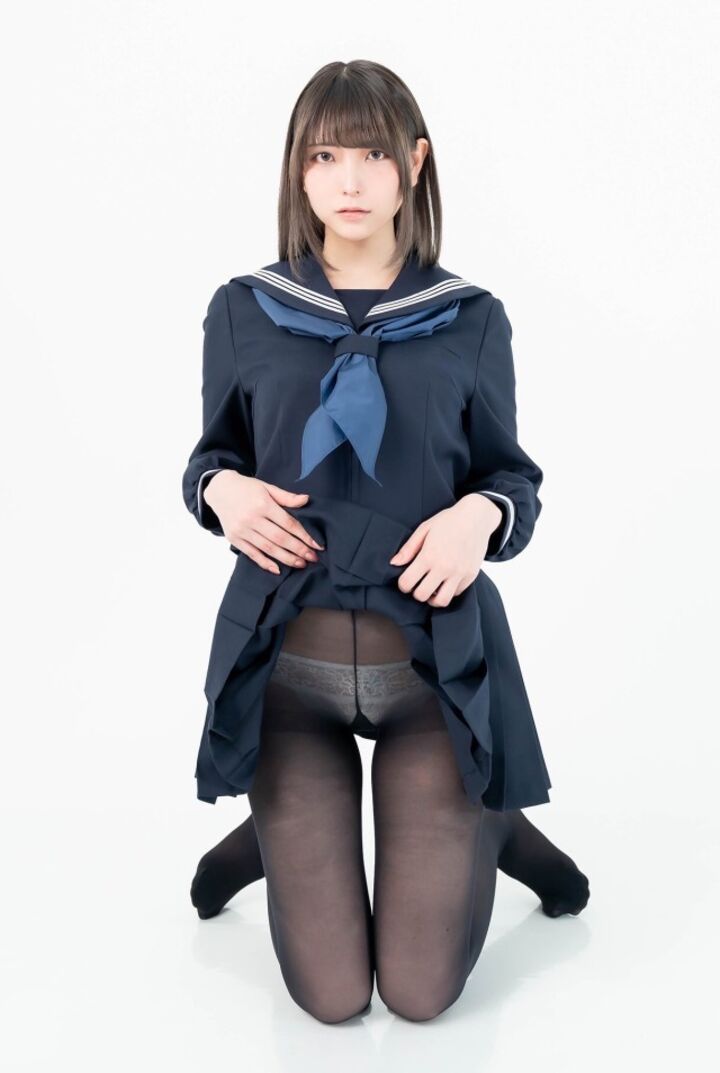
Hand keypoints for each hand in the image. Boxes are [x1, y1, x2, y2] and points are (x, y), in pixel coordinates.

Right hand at [203, 471, 323, 574]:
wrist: (220, 490)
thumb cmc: (247, 488)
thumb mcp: (267, 487)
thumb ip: (286, 497)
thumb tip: (306, 500)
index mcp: (263, 504)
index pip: (288, 523)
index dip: (304, 535)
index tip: (317, 545)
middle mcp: (252, 518)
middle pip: (280, 538)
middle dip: (299, 550)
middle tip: (313, 558)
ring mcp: (242, 530)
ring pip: (268, 548)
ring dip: (286, 558)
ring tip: (300, 564)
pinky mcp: (235, 539)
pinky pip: (252, 554)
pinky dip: (265, 563)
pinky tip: (278, 569)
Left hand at [388, 494, 503, 605]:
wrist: (476, 518)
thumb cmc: (448, 521)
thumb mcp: (424, 529)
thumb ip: (408, 548)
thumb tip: (394, 563)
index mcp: (429, 555)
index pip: (407, 583)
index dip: (402, 584)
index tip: (405, 580)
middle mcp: (445, 567)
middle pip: (422, 595)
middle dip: (416, 592)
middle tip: (417, 584)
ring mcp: (459, 573)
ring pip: (441, 601)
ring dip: (433, 597)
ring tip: (431, 588)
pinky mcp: (471, 576)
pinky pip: (455, 593)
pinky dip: (448, 591)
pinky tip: (445, 580)